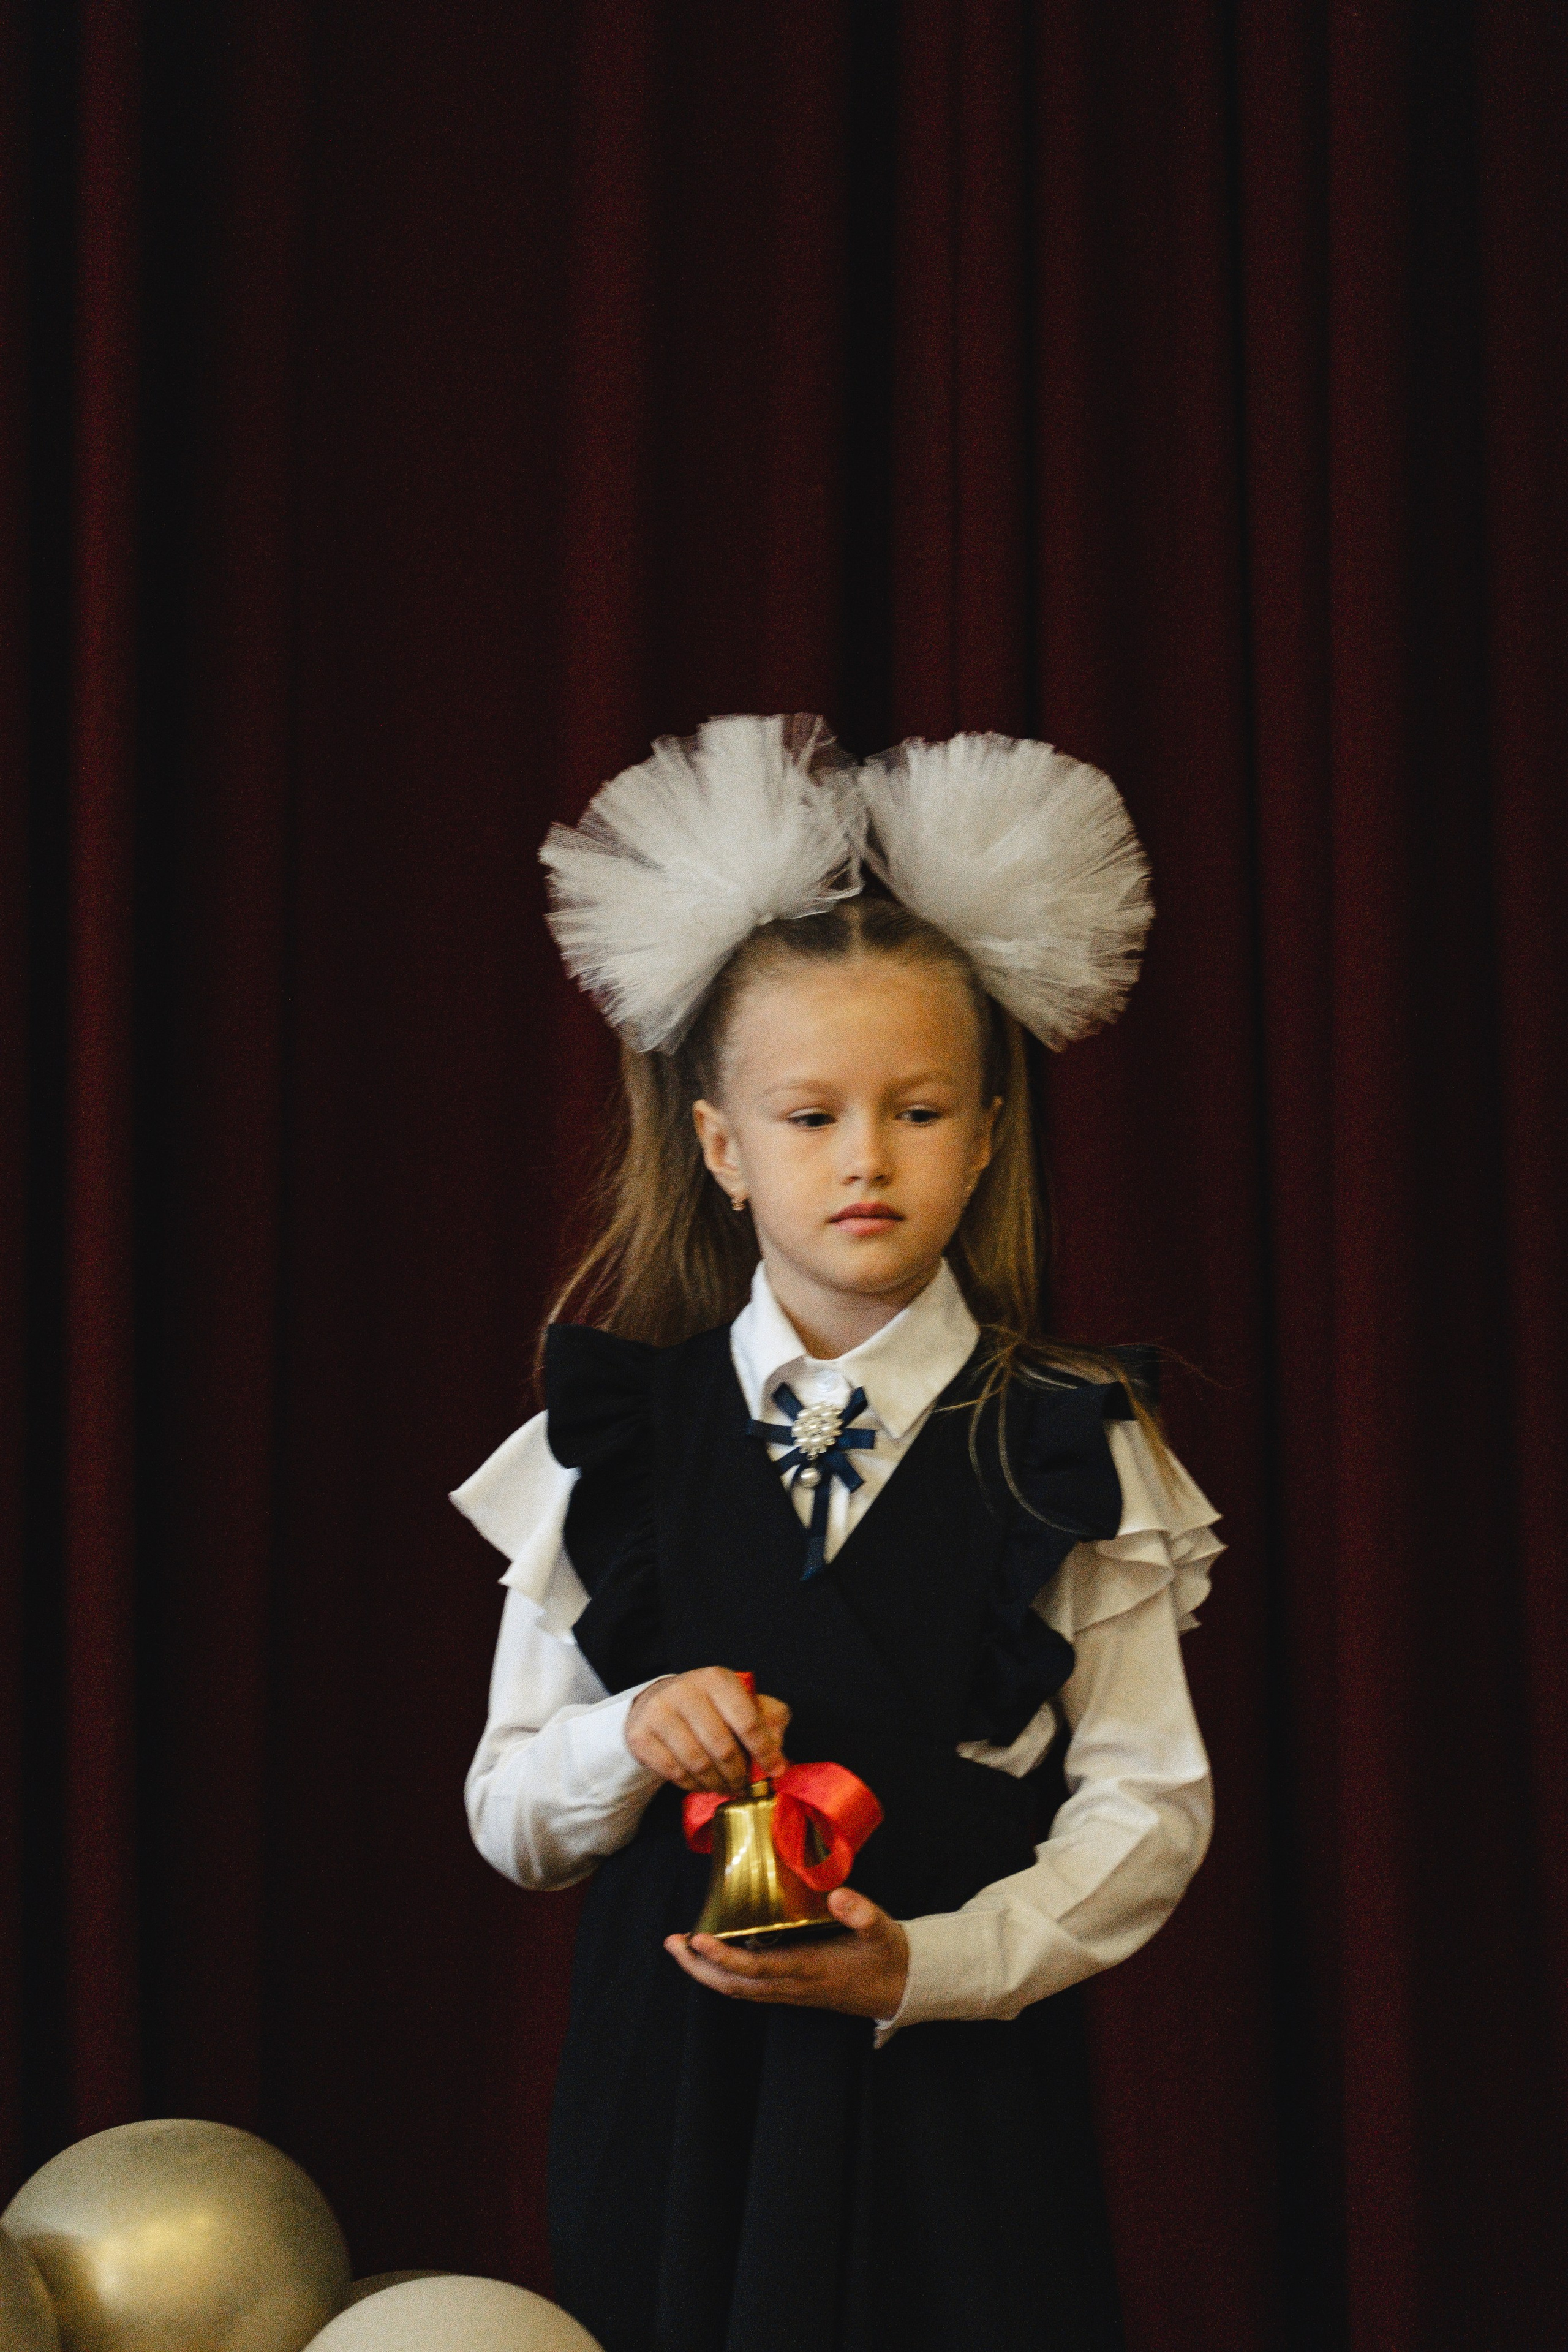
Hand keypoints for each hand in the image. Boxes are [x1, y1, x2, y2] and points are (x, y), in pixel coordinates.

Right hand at [625, 1667, 789, 1793]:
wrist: (658, 1702)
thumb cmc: (710, 1706)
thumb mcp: (743, 1702)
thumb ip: (769, 1721)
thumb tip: (780, 1758)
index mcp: (717, 1679)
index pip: (747, 1721)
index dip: (765, 1751)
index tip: (776, 1772)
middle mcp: (686, 1690)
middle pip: (722, 1747)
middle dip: (739, 1774)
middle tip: (744, 1786)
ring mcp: (659, 1712)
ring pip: (698, 1764)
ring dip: (717, 1784)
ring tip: (725, 1787)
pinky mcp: (640, 1735)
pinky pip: (674, 1773)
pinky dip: (693, 1786)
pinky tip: (702, 1784)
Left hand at [664, 1886, 910, 2020]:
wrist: (904, 1988)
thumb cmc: (890, 1957)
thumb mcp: (883, 1931)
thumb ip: (862, 1913)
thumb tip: (838, 1894)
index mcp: (810, 1970)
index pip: (757, 1969)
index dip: (724, 1957)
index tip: (698, 1938)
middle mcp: (795, 1985)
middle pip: (735, 1986)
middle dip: (699, 1968)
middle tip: (672, 1942)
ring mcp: (793, 1991)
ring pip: (739, 1990)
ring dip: (707, 1972)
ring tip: (683, 1946)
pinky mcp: (795, 1989)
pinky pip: (751, 1987)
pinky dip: (727, 1973)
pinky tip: (716, 1954)